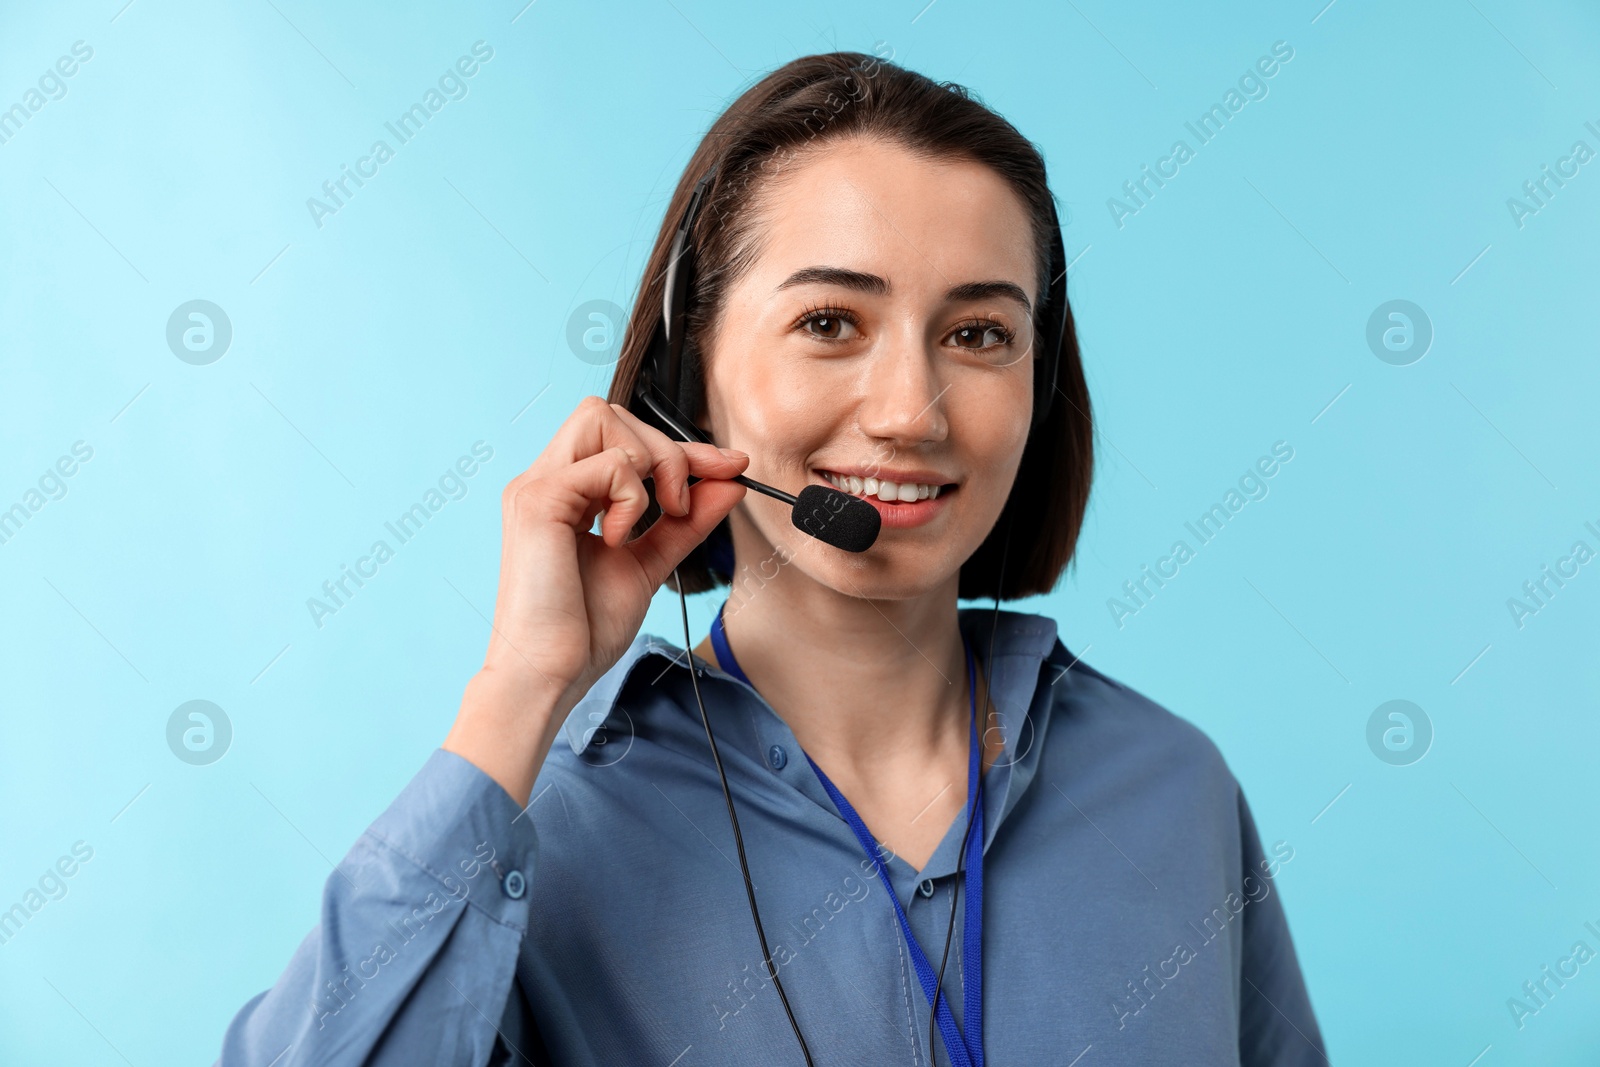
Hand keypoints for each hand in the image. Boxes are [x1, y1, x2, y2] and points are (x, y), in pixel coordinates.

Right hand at [444, 396, 748, 803]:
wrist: (548, 675)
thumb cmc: (583, 630)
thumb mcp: (648, 564)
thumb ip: (685, 522)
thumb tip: (729, 483)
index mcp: (565, 492)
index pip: (623, 436)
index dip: (681, 447)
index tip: (730, 469)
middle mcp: (545, 480)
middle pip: (610, 411)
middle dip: (667, 448)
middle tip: (683, 505)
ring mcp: (536, 486)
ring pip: (603, 417)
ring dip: (650, 464)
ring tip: (651, 519)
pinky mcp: (538, 501)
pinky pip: (607, 463)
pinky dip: (630, 497)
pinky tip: (617, 538)